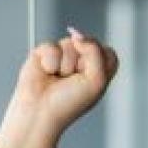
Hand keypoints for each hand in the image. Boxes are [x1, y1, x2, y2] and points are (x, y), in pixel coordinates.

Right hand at [0, 28, 119, 147]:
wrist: (39, 112)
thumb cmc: (68, 103)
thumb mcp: (96, 80)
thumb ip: (95, 51)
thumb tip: (76, 35)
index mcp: (99, 71)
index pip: (108, 52)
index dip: (99, 63)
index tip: (89, 80)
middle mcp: (82, 62)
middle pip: (89, 43)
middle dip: (80, 63)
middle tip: (71, 80)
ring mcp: (63, 56)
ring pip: (69, 42)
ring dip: (64, 65)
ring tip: (57, 78)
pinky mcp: (45, 53)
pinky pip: (51, 45)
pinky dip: (50, 62)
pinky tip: (46, 73)